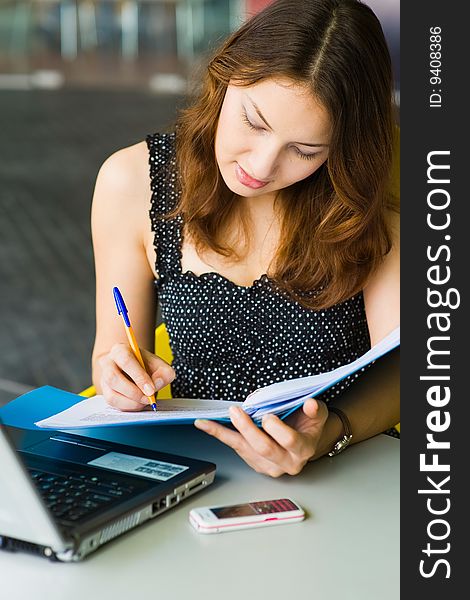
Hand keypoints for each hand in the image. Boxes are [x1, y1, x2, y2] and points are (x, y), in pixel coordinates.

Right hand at [99, 343, 174, 410]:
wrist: (134, 370)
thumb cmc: (146, 366)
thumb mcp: (159, 365)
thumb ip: (163, 373)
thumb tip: (157, 384)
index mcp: (120, 350)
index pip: (126, 361)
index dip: (139, 377)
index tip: (151, 389)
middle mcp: (108, 364)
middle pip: (113, 378)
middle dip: (133, 392)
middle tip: (148, 398)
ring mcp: (104, 380)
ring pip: (111, 395)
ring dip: (131, 402)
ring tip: (145, 401)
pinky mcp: (105, 393)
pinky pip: (113, 404)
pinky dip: (128, 407)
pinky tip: (138, 403)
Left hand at [194, 398, 328, 476]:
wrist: (306, 440)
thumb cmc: (310, 424)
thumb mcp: (318, 414)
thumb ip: (315, 409)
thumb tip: (310, 404)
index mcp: (303, 449)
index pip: (290, 441)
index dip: (277, 429)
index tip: (267, 416)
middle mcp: (287, 462)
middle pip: (264, 447)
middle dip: (248, 429)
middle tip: (237, 412)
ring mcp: (269, 465)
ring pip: (245, 449)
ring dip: (225, 433)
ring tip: (207, 421)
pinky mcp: (255, 463)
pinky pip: (235, 447)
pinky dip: (219, 434)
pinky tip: (205, 426)